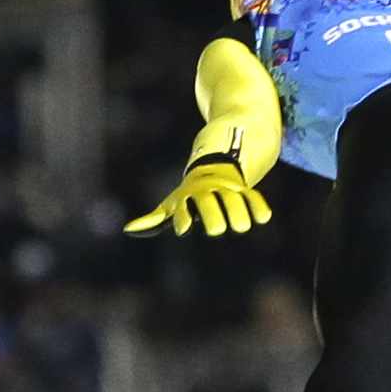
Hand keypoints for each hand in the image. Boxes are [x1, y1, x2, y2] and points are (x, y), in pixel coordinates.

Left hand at [126, 158, 273, 235]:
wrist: (217, 159)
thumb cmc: (190, 191)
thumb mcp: (172, 202)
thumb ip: (154, 219)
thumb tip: (127, 230)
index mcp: (188, 193)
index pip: (185, 205)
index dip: (184, 215)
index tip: (184, 230)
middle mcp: (207, 189)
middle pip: (209, 202)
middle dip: (212, 214)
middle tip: (216, 231)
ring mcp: (227, 187)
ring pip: (231, 199)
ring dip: (236, 211)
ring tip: (242, 228)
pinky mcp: (244, 187)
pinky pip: (251, 196)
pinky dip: (256, 205)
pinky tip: (263, 218)